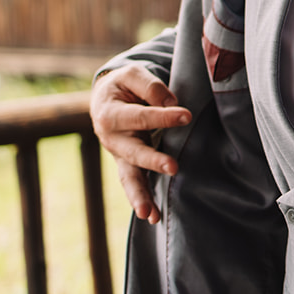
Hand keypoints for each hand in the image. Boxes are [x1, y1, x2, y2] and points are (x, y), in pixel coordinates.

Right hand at [90, 64, 191, 223]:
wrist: (107, 98)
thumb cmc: (124, 85)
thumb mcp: (132, 75)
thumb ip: (150, 86)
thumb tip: (171, 103)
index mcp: (110, 113)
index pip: (140, 116)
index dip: (163, 116)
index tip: (186, 115)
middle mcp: (111, 139)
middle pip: (133, 152)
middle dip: (152, 161)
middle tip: (173, 168)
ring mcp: (119, 156)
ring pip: (128, 178)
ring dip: (139, 196)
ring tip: (149, 214)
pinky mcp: (127, 166)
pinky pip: (133, 185)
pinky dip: (141, 201)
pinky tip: (152, 217)